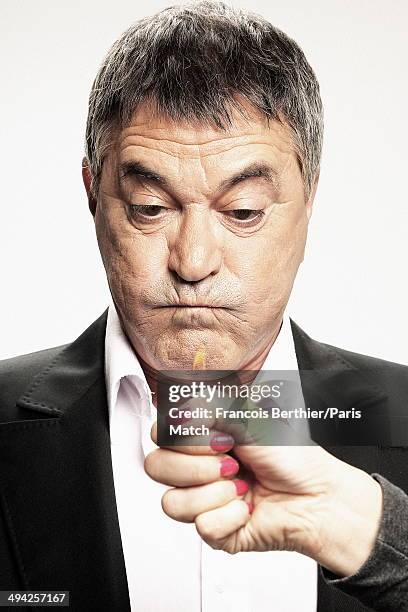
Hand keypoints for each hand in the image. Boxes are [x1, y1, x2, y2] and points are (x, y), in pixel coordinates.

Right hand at [144, 422, 382, 576]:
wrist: (320, 497)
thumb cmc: (292, 458)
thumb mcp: (250, 419)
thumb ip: (210, 408)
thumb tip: (180, 410)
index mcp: (202, 439)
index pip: (160, 434)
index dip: (181, 436)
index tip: (214, 434)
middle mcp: (197, 469)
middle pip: (156, 468)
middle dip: (196, 466)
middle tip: (230, 462)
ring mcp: (203, 501)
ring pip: (172, 502)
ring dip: (214, 493)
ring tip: (242, 486)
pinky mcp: (214, 530)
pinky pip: (202, 527)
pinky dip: (231, 516)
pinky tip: (247, 508)